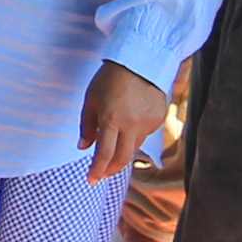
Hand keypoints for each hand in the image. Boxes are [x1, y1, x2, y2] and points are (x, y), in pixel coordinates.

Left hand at [78, 59, 167, 182]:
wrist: (141, 61)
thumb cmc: (109, 78)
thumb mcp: (90, 100)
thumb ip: (87, 125)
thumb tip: (83, 147)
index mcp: (111, 120)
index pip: (104, 154)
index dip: (96, 171)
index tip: (91, 180)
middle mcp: (131, 125)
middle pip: (122, 159)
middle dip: (110, 170)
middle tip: (102, 174)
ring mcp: (148, 123)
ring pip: (134, 147)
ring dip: (122, 153)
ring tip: (112, 150)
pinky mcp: (158, 119)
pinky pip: (144, 135)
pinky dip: (133, 136)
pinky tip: (128, 126)